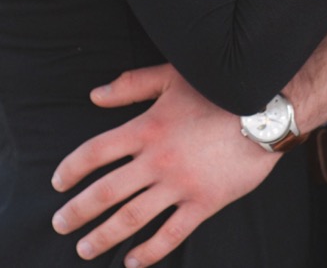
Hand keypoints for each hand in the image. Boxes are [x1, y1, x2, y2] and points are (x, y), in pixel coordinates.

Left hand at [50, 65, 277, 266]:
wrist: (268, 110)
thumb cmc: (221, 90)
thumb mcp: (173, 76)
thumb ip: (132, 84)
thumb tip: (94, 95)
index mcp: (146, 128)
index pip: (94, 152)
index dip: (70, 169)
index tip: (58, 182)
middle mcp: (157, 160)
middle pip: (105, 192)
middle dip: (77, 212)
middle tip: (59, 224)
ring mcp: (180, 184)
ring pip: (132, 218)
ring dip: (103, 236)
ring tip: (84, 249)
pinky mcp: (204, 203)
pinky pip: (171, 234)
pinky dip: (150, 251)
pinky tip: (133, 261)